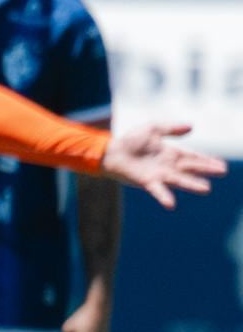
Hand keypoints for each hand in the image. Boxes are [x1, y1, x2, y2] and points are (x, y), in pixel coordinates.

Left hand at [99, 123, 224, 209]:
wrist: (110, 151)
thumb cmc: (131, 140)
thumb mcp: (152, 129)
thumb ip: (171, 128)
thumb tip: (192, 127)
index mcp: (171, 153)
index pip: (193, 157)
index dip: (206, 160)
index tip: (221, 164)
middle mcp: (168, 166)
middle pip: (190, 168)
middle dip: (206, 170)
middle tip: (222, 171)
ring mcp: (158, 175)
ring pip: (179, 180)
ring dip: (191, 184)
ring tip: (206, 189)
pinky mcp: (146, 181)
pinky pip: (157, 190)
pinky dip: (164, 196)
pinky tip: (171, 204)